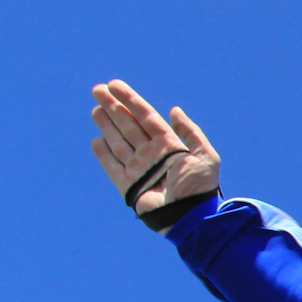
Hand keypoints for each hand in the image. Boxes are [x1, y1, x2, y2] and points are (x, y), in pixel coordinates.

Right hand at [90, 80, 220, 231]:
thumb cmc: (200, 187)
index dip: (131, 100)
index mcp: (170, 146)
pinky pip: (113, 167)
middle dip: (114, 107)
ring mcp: (140, 170)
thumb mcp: (205, 155)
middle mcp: (153, 155)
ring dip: (107, 125)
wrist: (190, 217)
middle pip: (129, 125)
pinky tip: (96, 140)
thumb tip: (174, 110)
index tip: (114, 85)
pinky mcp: (129, 186)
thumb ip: (190, 132)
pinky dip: (104, 154)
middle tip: (97, 90)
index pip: (147, 117)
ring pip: (119, 142)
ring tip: (95, 108)